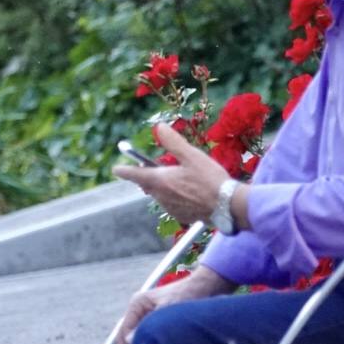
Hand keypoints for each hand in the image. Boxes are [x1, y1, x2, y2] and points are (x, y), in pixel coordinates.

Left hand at [112, 122, 227, 225]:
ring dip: (164, 187)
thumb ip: (173, 142)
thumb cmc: (210, 179)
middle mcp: (162, 196)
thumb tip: (159, 127)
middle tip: (156, 167)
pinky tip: (191, 192)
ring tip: (181, 179)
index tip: (116, 169)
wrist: (228, 206)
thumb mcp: (192, 155)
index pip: (135, 175)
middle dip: (148, 176)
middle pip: (147, 185)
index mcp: (160, 180)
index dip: (124, 171)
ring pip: (160, 195)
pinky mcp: (181, 216)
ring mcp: (171, 208)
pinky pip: (172, 204)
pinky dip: (175, 197)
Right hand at [114, 264, 233, 343]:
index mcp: (138, 304)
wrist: (208, 286)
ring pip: (140, 337)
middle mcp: (142, 309)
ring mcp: (151, 314)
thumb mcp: (168, 310)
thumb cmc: (188, 294)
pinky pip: (151, 337)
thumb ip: (148, 325)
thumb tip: (129, 342)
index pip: (123, 331)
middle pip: (129, 335)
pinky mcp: (161, 319)